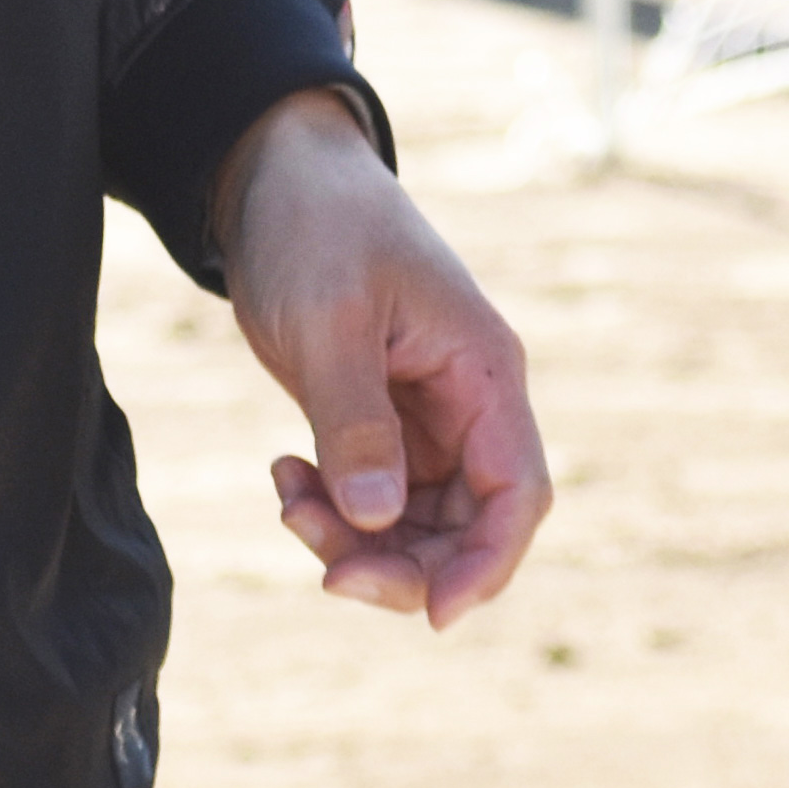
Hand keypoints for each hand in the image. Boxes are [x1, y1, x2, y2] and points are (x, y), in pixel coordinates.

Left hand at [212, 92, 547, 627]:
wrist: (271, 173)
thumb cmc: (315, 225)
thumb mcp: (330, 318)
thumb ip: (356, 420)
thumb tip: (380, 518)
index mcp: (482, 370)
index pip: (517, 490)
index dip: (487, 562)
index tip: (434, 614)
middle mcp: (465, 400)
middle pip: (466, 524)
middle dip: (404, 564)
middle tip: (328, 571)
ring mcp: (421, 412)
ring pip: (414, 521)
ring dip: (356, 538)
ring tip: (288, 500)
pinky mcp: (375, 417)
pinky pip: (371, 496)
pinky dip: (330, 507)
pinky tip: (284, 474)